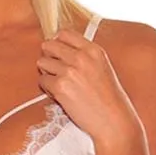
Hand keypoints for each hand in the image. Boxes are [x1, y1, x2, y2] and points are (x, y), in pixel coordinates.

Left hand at [36, 25, 140, 144]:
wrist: (113, 121)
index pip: (64, 33)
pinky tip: (61, 97)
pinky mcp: (60, 87)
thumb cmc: (108, 99)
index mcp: (93, 50)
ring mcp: (70, 71)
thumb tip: (58, 49)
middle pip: (48, 45)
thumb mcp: (102, 68)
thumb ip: (84, 57)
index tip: (59, 56)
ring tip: (60, 86)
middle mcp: (81, 57)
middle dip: (49, 58)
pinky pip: (42, 81)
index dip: (57, 44)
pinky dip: (48, 90)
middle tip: (57, 72)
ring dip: (47, 74)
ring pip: (42, 62)